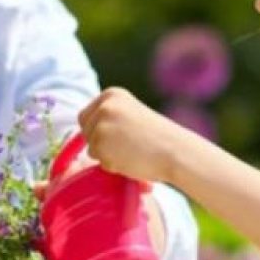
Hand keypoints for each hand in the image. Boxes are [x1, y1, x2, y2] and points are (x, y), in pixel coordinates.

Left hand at [78, 87, 202, 184]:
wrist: (176, 151)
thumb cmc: (158, 138)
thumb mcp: (131, 114)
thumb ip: (110, 116)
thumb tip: (83, 128)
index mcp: (111, 94)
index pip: (86, 115)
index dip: (97, 130)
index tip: (118, 136)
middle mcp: (103, 106)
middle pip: (85, 131)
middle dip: (100, 143)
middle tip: (127, 146)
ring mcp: (100, 124)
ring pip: (91, 147)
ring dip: (107, 155)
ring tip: (131, 151)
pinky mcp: (100, 143)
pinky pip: (98, 161)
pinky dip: (112, 165)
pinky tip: (130, 159)